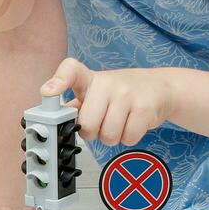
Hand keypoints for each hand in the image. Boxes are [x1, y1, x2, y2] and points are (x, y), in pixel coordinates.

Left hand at [41, 58, 173, 146]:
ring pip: (108, 135)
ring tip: (119, 123)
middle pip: (87, 124)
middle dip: (92, 132)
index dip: (58, 82)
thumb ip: (76, 106)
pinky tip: (132, 124)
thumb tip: (52, 123)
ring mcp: (128, 94)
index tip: (48, 92)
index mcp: (90, 79)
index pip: (71, 71)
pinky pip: (128, 138)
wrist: (160, 87)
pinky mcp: (145, 108)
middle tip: (101, 124)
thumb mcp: (97, 92)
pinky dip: (129, 138)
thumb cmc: (122, 93)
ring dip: (112, 137)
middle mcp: (108, 83)